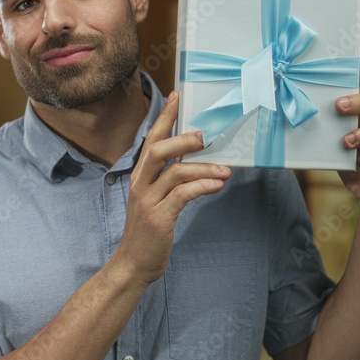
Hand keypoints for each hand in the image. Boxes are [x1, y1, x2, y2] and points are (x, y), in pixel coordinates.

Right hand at [113, 91, 231, 284]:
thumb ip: (170, 179)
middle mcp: (141, 184)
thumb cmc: (149, 231)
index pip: (151, 139)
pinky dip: (202, 187)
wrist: (134, 263)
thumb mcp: (156, 200)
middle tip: (205, 135)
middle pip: (158, 150)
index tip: (177, 96)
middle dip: (183, 139)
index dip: (164, 117)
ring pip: (175, 172)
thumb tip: (196, 161)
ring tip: (225, 170)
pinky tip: (217, 185)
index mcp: (140, 176)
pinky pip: (182, 195)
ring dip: (203, 168)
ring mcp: (148, 201)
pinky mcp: (159, 218)